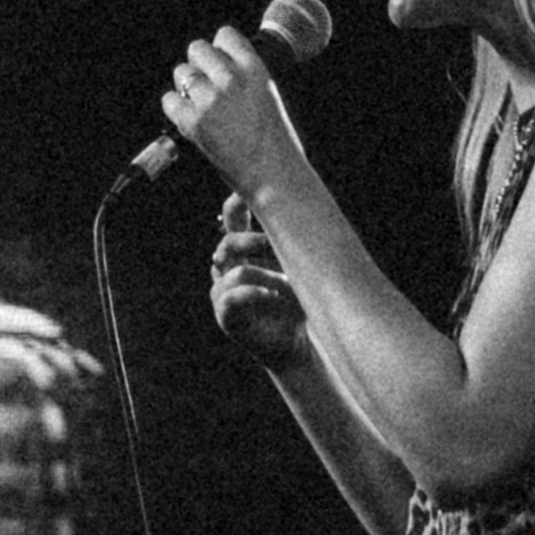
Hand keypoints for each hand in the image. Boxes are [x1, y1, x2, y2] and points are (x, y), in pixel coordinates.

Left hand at [159, 25, 308, 197]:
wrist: (273, 175)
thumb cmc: (275, 141)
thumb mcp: (268, 94)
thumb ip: (244, 75)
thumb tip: (218, 66)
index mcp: (255, 68)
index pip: (225, 35)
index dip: (219, 49)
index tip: (220, 63)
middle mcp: (232, 79)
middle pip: (197, 49)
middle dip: (198, 65)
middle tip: (205, 85)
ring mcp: (210, 100)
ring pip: (181, 73)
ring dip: (185, 86)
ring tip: (199, 105)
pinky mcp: (193, 122)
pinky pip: (169, 100)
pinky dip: (175, 108)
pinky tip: (188, 118)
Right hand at [207, 193, 307, 371]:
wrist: (306, 341)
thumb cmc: (306, 300)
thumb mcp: (304, 261)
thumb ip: (296, 235)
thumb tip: (308, 198)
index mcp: (247, 251)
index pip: (232, 219)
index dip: (236, 204)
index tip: (247, 192)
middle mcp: (231, 269)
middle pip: (227, 243)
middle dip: (250, 239)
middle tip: (274, 241)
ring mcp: (226, 293)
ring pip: (229, 270)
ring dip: (260, 271)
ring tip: (286, 281)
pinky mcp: (227, 317)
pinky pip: (229, 297)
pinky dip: (251, 293)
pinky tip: (272, 296)